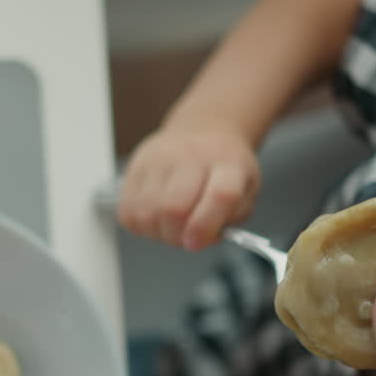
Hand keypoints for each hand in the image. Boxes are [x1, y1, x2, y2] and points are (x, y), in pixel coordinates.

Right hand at [118, 121, 259, 250]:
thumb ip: (232, 218)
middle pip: (174, 208)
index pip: (220, 195)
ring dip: (156, 233)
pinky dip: (139, 224)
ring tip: (169, 227)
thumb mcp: (247, 190)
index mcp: (228, 163)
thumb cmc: (223, 166)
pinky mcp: (136, 166)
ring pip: (146, 213)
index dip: (204, 227)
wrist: (202, 132)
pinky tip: (154, 217)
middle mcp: (193, 156)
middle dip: (176, 237)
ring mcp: (160, 159)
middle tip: (184, 238)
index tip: (196, 243)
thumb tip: (203, 239)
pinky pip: (127, 211)